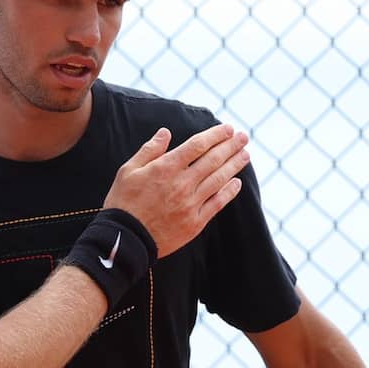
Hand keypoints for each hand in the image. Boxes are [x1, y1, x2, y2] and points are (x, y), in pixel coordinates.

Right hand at [103, 124, 248, 256]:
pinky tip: (237, 183)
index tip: (227, 129)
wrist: (126, 238)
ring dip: (234, 165)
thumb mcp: (128, 171)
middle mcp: (182, 183)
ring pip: (219, 180)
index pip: (197, 145)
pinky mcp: (195, 222)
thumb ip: (149, 150)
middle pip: (213, 160)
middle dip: (230, 146)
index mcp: (166, 168)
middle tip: (243, 137)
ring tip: (245, 155)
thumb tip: (165, 133)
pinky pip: (217, 203)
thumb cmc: (123, 203)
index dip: (215, 135)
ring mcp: (191, 203)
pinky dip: (229, 192)